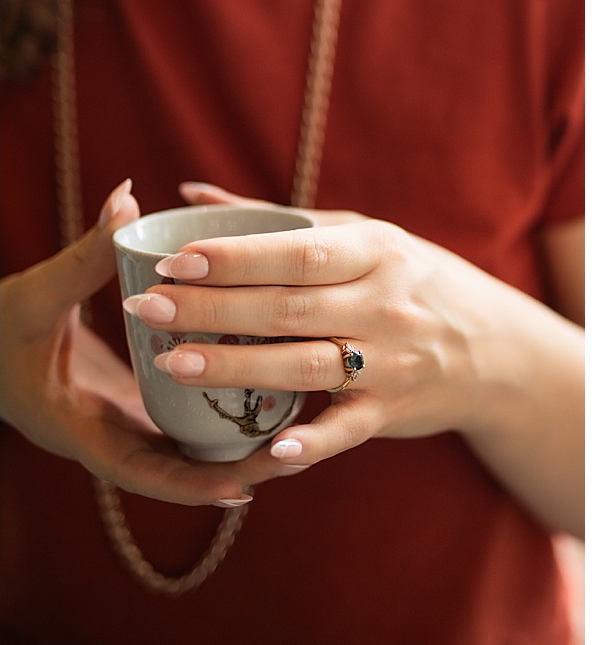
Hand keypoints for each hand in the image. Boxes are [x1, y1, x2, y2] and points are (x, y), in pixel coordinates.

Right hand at [1, 179, 294, 506]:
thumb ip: (85, 252)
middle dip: (228, 475)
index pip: (139, 473)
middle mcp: (99, 438)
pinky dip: (209, 424)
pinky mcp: (121, 410)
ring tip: (289, 443)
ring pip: (176, 455)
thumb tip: (128, 196)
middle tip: (290, 462)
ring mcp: (112, 428)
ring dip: (227, 453)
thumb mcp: (36, 294)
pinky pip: (171, 427)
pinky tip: (254, 406)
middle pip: (171, 475)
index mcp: (73, 428)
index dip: (191, 485)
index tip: (243, 487)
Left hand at [136, 184, 566, 468]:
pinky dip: (310, 442)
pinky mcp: (390, 413)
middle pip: (285, 307)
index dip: (233, 257)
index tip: (173, 261)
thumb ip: (270, 219)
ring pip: (304, 365)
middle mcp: (382, 304)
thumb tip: (187, 193)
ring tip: (172, 363)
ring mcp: (389, 362)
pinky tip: (266, 451)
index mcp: (373, 252)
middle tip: (146, 309)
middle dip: (210, 309)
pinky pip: (345, 430)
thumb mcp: (358, 234)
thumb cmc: (408, 278)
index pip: (295, 252)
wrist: (498, 350)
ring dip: (235, 367)